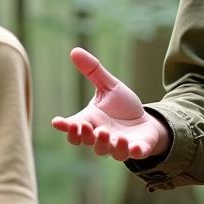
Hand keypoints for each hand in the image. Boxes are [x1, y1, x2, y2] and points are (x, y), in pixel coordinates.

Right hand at [51, 49, 169, 161]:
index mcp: (91, 121)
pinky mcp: (136, 149)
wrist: (146, 122)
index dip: (65, 126)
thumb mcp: (108, 86)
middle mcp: (100, 137)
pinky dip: (132, 151)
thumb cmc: (122, 106)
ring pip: (106, 150)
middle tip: (83, 126)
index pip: (73, 127)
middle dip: (83, 135)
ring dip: (104, 143)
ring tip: (105, 132)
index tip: (57, 122)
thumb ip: (93, 71)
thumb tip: (74, 50)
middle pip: (86, 141)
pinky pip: (132, 154)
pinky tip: (133, 147)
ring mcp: (117, 145)